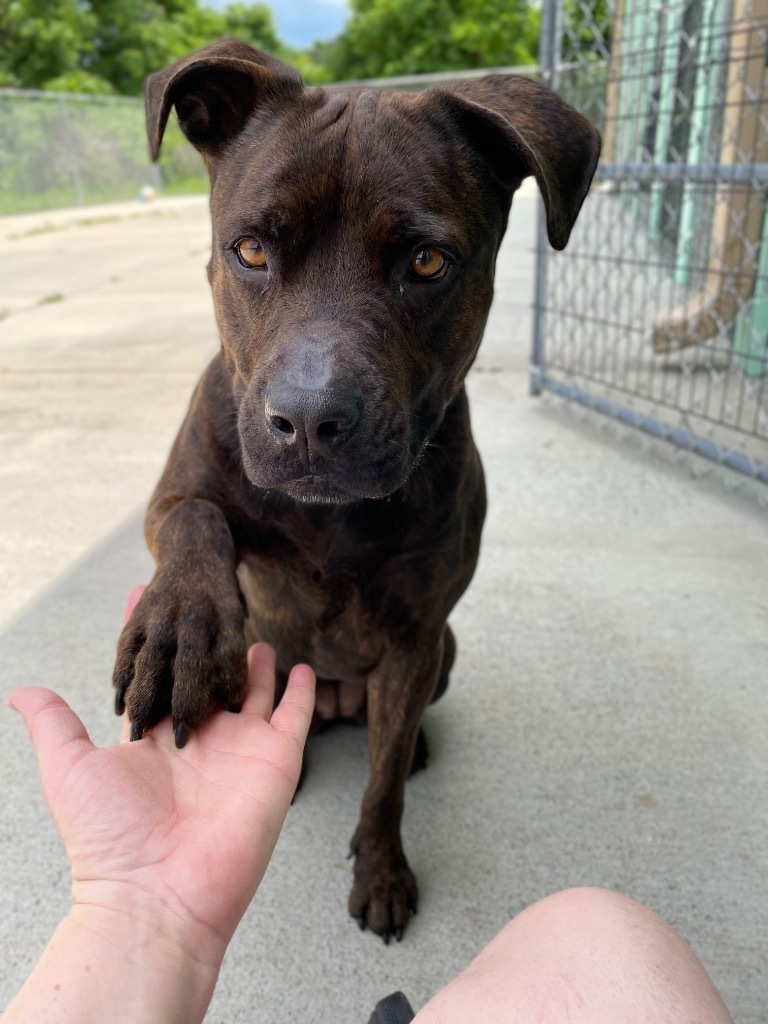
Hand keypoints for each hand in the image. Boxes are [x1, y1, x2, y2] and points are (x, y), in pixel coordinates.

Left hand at [9, 587, 314, 964]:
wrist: (158, 895)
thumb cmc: (108, 839)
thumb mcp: (69, 767)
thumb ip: (54, 723)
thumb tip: (20, 690)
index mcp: (157, 739)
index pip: (161, 679)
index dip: (158, 645)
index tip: (151, 601)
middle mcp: (200, 741)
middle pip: (208, 681)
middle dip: (209, 647)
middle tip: (212, 609)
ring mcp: (240, 751)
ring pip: (252, 694)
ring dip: (254, 665)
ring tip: (255, 635)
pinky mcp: (275, 762)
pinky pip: (293, 718)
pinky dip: (301, 692)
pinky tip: (303, 668)